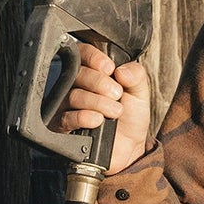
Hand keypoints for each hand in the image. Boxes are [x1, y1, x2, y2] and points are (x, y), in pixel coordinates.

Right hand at [48, 43, 152, 174]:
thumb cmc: (130, 118)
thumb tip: (121, 70)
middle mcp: (76, 87)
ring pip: (73, 95)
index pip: (82, 54)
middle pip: (77, 74)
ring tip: (115, 111)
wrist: (130, 149)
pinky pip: (67, 118)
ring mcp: (67, 107)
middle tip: (117, 94)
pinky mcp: (63, 128)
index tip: (109, 68)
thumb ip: (136, 75)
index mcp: (93, 74)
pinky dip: (84, 117)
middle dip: (100, 82)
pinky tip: (98, 120)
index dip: (93, 57)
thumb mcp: (140, 93)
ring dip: (98, 102)